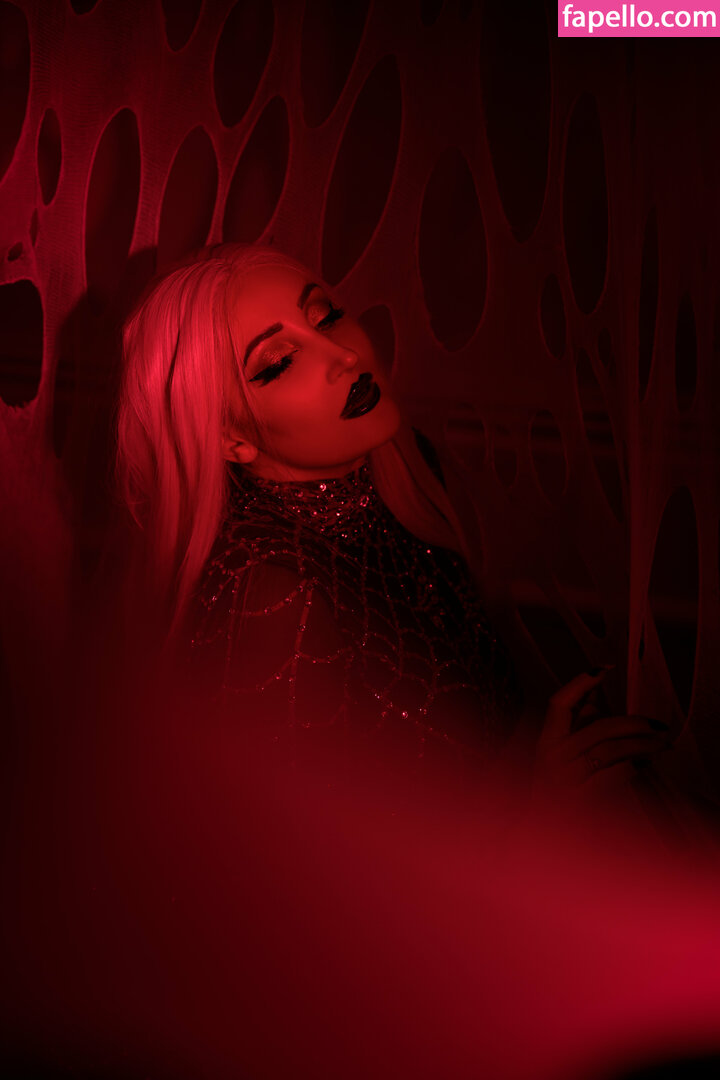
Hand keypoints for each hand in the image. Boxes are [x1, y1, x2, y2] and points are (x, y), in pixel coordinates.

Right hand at [534, 669, 670, 797]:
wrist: (546, 828)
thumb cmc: (559, 786)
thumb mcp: (564, 751)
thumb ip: (581, 720)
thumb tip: (597, 688)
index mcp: (547, 740)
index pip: (559, 703)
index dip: (580, 683)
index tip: (605, 669)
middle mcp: (552, 756)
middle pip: (598, 728)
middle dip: (634, 724)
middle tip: (658, 726)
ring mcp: (565, 779)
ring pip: (610, 751)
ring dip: (642, 746)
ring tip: (661, 746)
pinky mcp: (580, 800)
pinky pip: (613, 776)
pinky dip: (633, 768)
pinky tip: (644, 766)